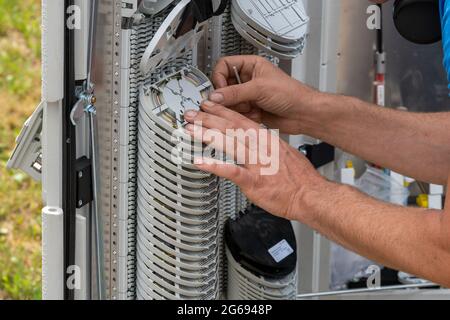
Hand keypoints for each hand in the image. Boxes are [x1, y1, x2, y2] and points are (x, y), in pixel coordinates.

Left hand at [183, 100, 325, 220]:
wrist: (311, 195)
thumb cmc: (301, 179)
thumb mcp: (284, 154)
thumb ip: (267, 148)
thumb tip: (258, 145)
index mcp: (267, 139)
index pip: (241, 120)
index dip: (223, 111)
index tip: (209, 105)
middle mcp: (261, 147)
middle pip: (232, 127)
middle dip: (209, 118)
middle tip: (192, 113)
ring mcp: (257, 163)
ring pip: (229, 143)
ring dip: (207, 135)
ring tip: (191, 130)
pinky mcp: (254, 181)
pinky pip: (231, 171)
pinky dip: (214, 166)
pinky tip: (199, 162)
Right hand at [209, 55, 320, 134]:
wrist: (303, 114)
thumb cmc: (291, 94)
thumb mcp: (259, 88)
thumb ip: (234, 92)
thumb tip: (215, 95)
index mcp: (251, 66)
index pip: (224, 65)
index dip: (220, 77)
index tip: (220, 89)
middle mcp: (249, 80)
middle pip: (224, 86)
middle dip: (227, 96)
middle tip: (230, 102)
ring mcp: (249, 96)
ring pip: (229, 101)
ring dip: (236, 107)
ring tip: (247, 108)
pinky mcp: (251, 110)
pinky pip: (237, 113)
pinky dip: (242, 116)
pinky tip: (254, 115)